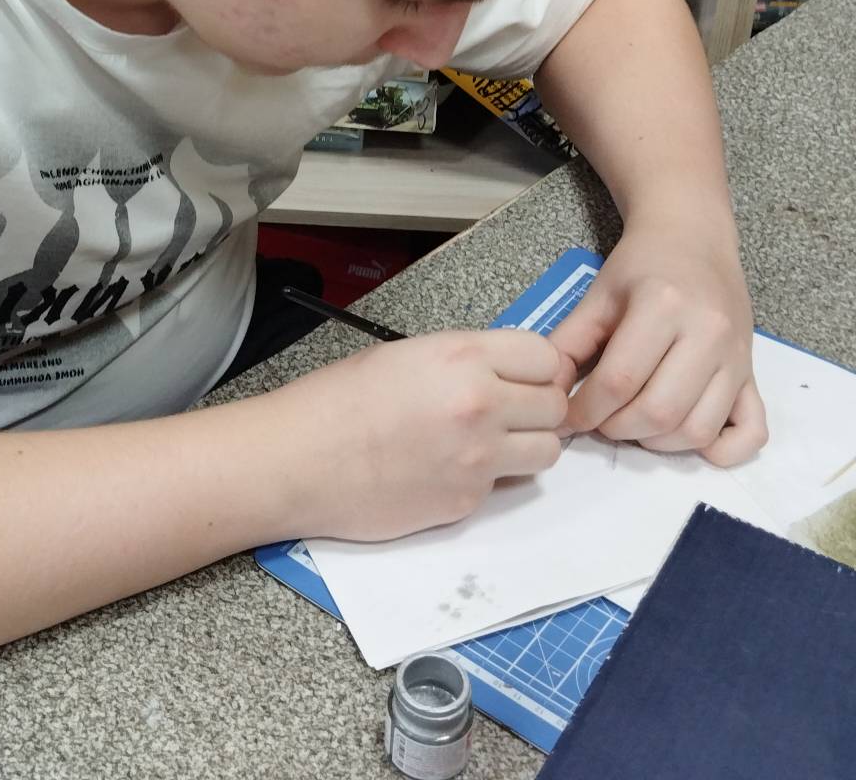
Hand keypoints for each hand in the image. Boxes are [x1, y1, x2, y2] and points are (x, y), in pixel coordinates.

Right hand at [266, 329, 569, 542]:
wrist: (298, 460)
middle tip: (512, 412)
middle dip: (539, 408)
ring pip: (548, 451)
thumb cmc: (337, 401)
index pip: (546, 357)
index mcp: (462, 356)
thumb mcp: (406, 355)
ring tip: (490, 444)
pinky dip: (487, 479)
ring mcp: (478, 457)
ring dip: (528, 446)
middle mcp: (480, 404)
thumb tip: (508, 377)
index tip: (527, 377)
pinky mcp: (467, 500)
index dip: (540, 368)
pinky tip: (447, 469)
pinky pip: (505, 486)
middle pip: (556, 405)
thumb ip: (466, 362)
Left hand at [546, 220, 766, 466]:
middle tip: (599, 419)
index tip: (567, 417)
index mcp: (663, 305)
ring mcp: (737, 357)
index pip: (618, 380)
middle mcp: (708, 332)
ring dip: (656, 441)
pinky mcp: (754, 374)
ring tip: (633, 423)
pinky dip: (721, 450)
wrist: (694, 238)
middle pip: (658, 411)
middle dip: (617, 428)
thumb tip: (546, 396)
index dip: (585, 410)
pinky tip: (686, 437)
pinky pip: (751, 432)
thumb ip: (567, 344)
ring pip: (697, 429)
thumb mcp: (597, 296)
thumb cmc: (641, 266)